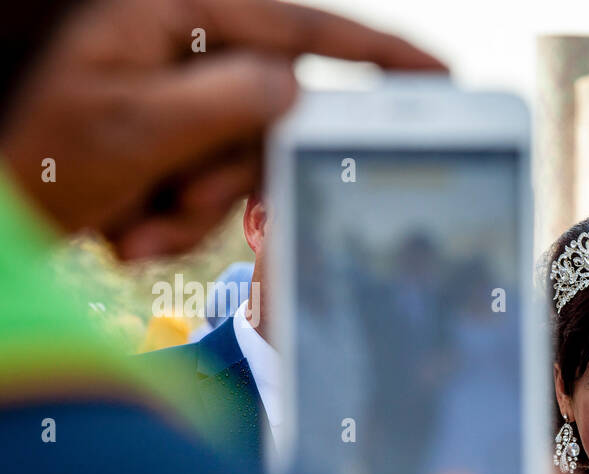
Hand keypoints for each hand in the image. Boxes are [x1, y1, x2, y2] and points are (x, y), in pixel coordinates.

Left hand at [0, 0, 444, 258]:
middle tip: (175, 208)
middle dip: (228, 178)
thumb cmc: (40, 160)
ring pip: (247, 159)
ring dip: (197, 208)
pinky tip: (130, 227)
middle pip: (273, 113)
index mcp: (171, 14)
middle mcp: (184, 48)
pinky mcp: (176, 136)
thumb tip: (299, 88)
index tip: (440, 76)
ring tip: (135, 228)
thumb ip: (228, 103)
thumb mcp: (136, 130)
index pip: (299, 27)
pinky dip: (182, 217)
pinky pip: (218, 182)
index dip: (377, 52)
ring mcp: (179, 94)